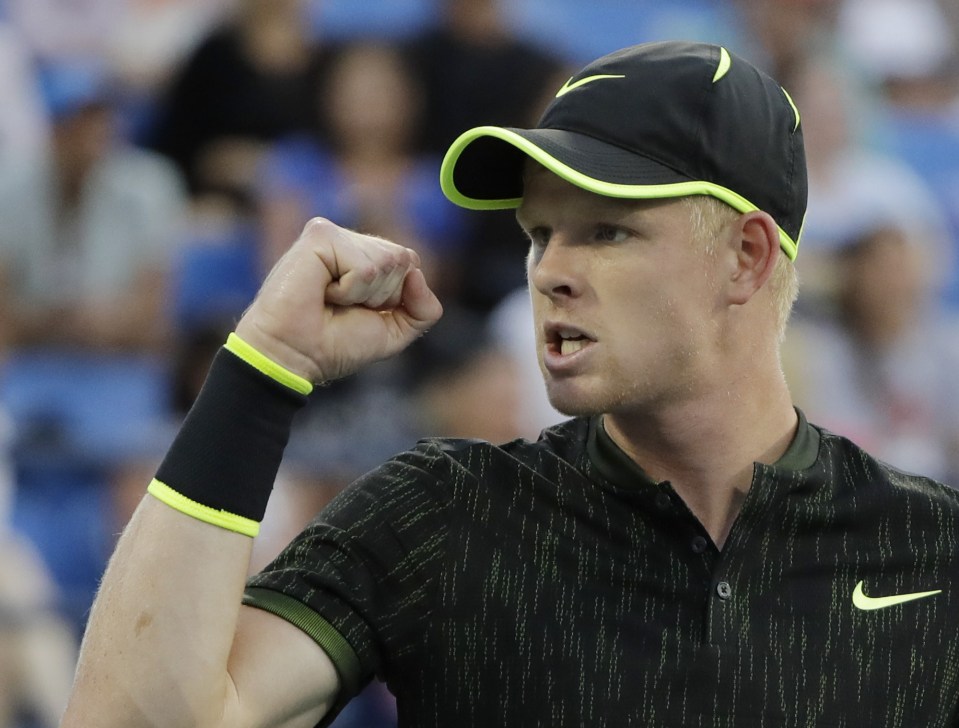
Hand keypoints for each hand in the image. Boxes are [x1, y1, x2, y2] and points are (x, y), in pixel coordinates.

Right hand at [235, 218, 442, 382]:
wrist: (295, 357)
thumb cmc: (334, 345)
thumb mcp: (394, 332)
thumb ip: (424, 309)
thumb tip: (417, 273)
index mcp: (366, 256)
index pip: (411, 263)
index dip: (395, 298)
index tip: (361, 311)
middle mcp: (351, 241)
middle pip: (404, 260)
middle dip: (381, 296)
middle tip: (343, 307)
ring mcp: (335, 235)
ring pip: (387, 262)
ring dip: (362, 294)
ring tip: (330, 300)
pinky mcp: (319, 235)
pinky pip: (365, 266)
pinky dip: (350, 290)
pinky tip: (323, 292)